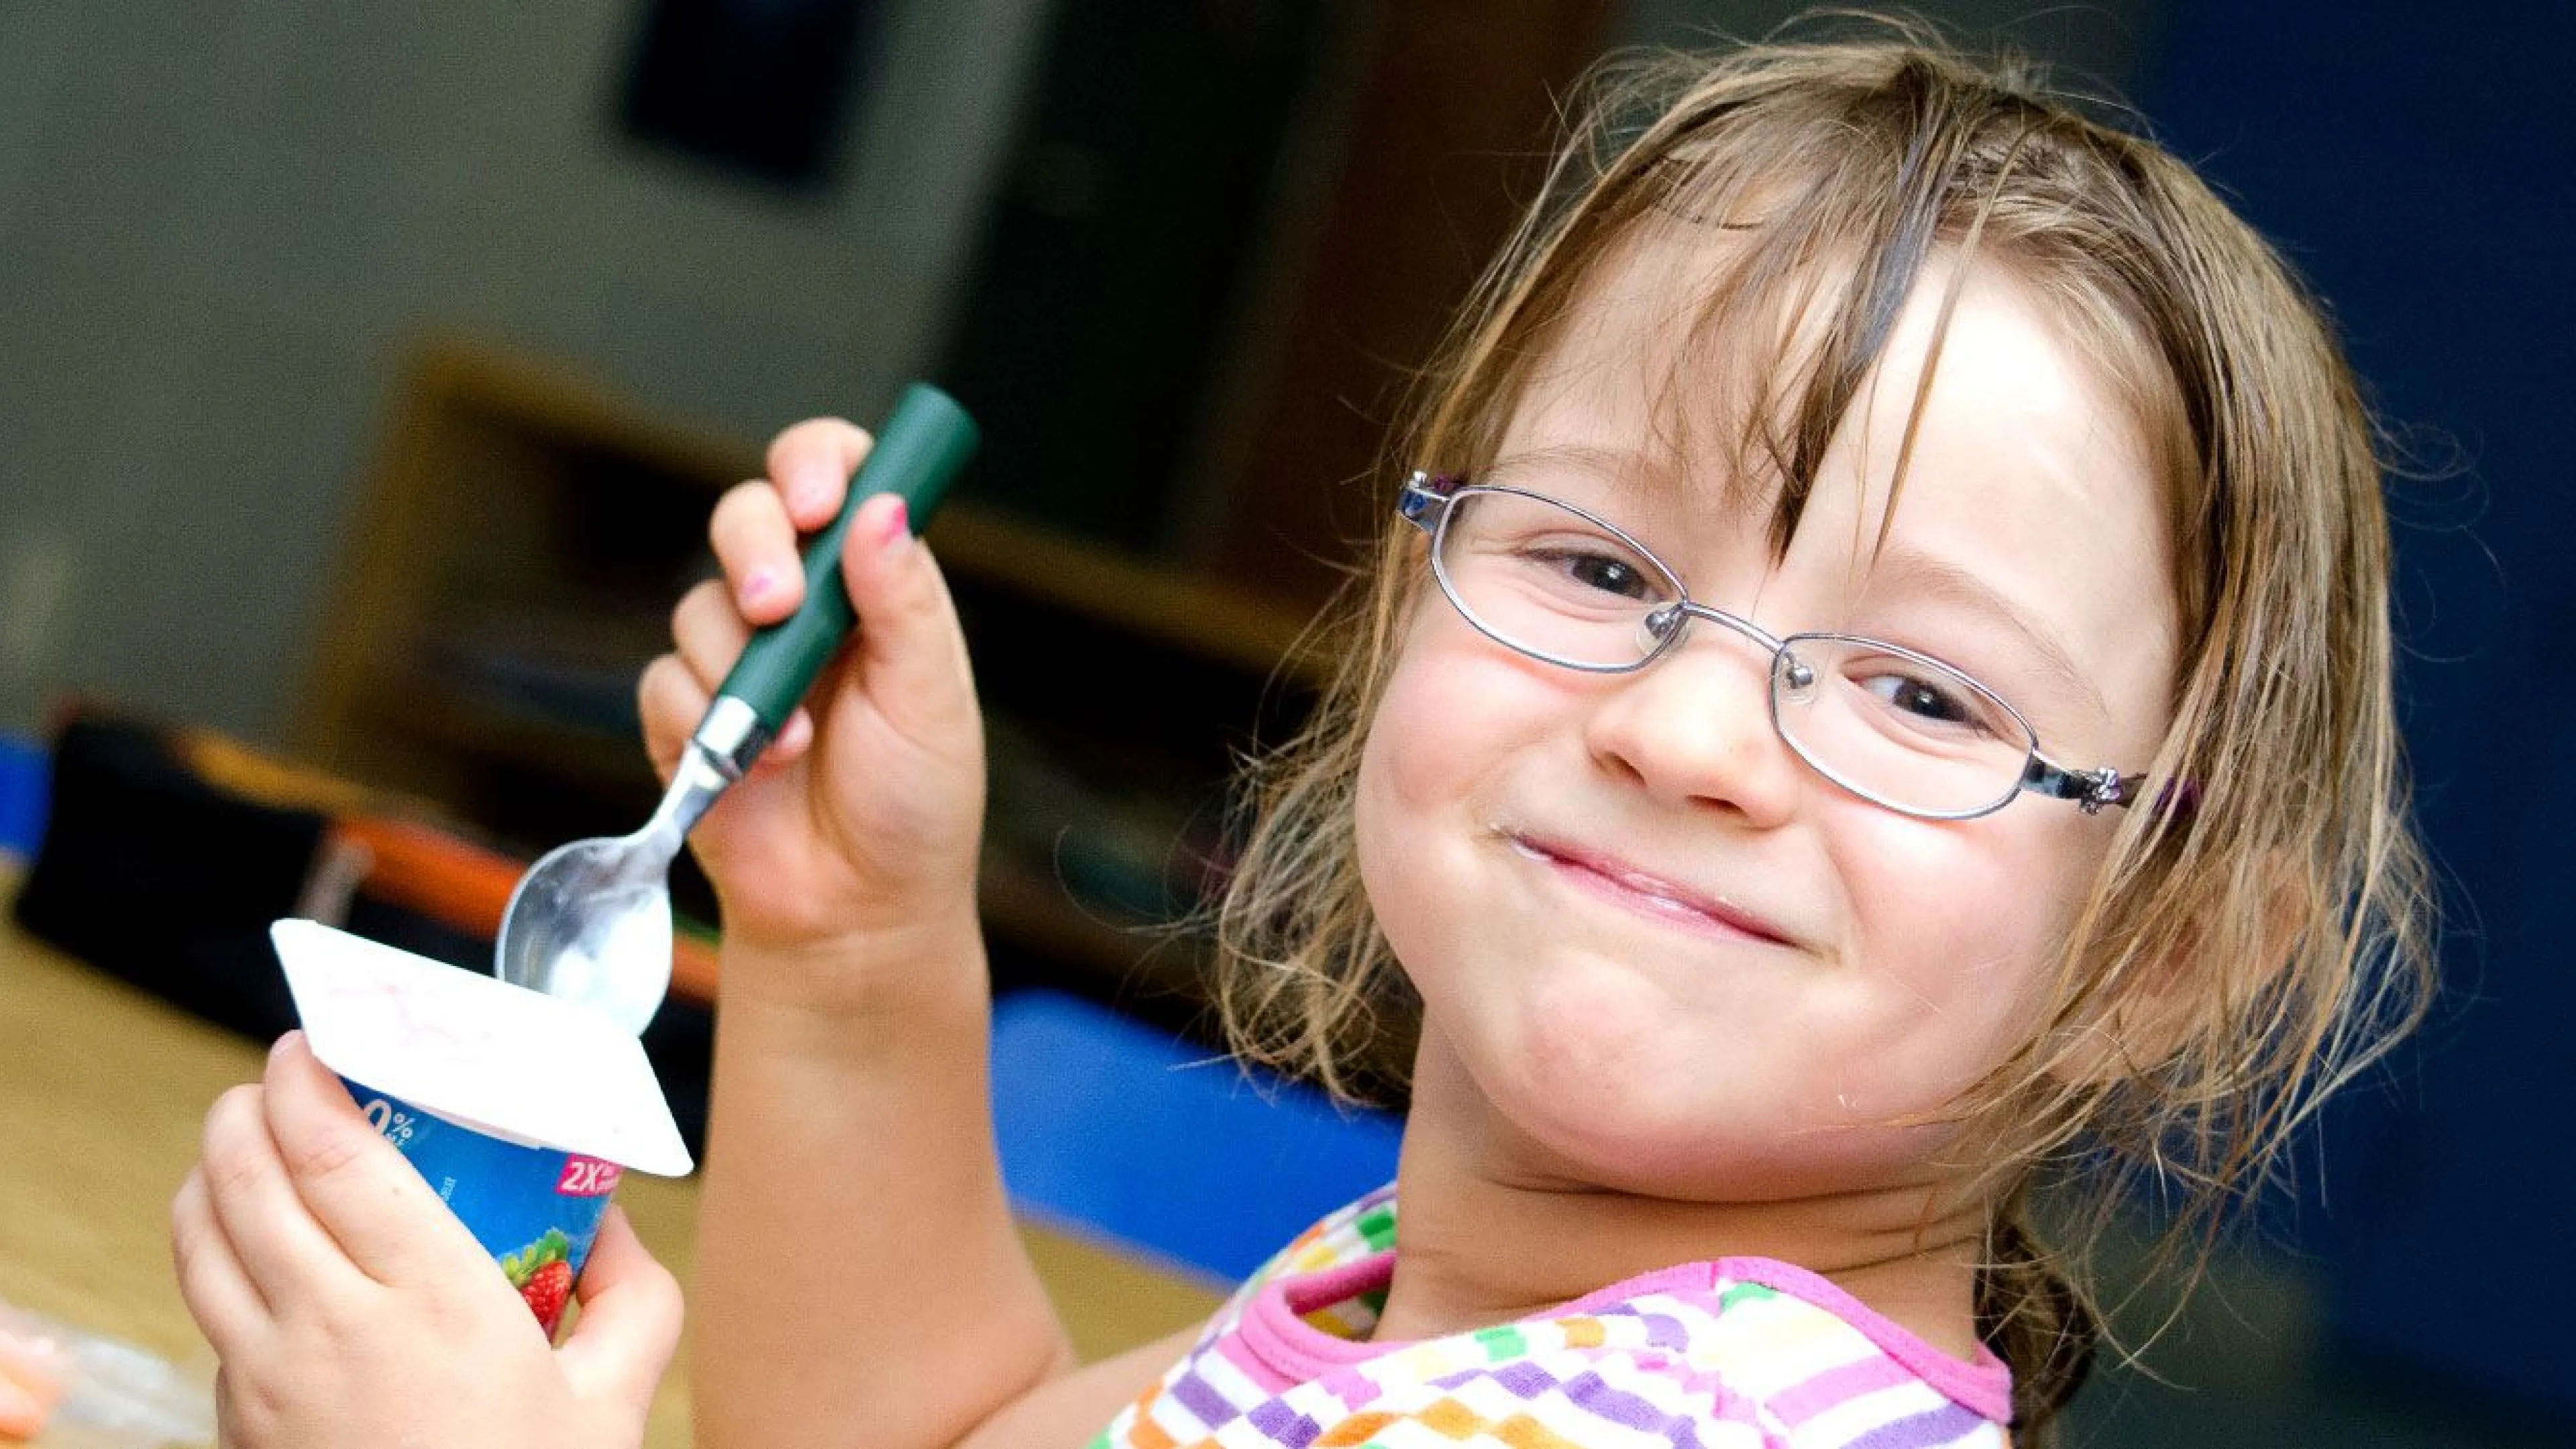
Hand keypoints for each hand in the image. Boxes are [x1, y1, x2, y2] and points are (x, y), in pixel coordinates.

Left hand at [170, 1033, 680, 1448]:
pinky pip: (208, 1316)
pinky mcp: (238, 1424)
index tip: (308, 1041)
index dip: (301, 1080)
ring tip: (246, 1144)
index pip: (330, 1154)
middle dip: (242, 1108)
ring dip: (209, 1173)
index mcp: (431, 1302)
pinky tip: (258, 1252)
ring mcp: (266, 1381)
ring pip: (197, 1241)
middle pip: (242, 1179)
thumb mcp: (617, 1396)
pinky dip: (215, 1259)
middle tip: (274, 1079)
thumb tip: (614, 1219)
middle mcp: (330, 1329)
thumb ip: (638, 1293)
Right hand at [640, 418, 988, 998]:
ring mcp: (739, 660)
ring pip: (699, 603)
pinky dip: (704, 723)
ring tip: (797, 741)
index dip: (817, 466)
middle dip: (753, 548)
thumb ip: (905, 602)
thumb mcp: (932, 699)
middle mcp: (803, 609)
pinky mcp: (685, 717)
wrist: (860, 912)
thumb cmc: (915, 806)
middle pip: (746, 516)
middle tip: (778, 607)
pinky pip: (663, 682)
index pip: (838, 480)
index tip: (819, 505)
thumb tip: (883, 508)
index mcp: (872, 587)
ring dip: (742, 669)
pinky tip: (760, 769)